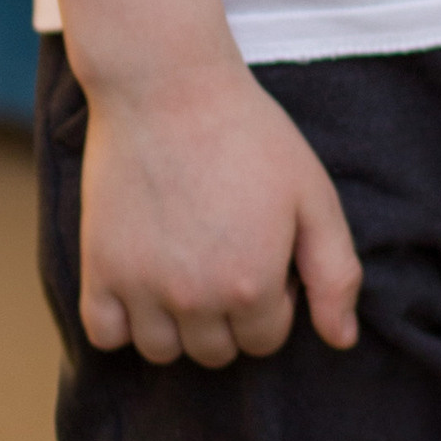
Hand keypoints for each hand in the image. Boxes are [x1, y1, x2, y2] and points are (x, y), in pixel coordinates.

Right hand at [79, 56, 361, 367]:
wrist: (167, 87)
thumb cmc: (249, 135)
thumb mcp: (313, 194)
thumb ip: (335, 273)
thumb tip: (342, 340)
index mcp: (252, 286)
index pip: (266, 340)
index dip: (275, 296)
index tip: (266, 248)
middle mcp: (194, 300)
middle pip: (216, 352)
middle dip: (231, 315)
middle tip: (228, 249)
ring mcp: (140, 289)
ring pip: (162, 351)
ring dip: (179, 323)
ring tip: (188, 262)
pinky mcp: (97, 271)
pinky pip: (106, 336)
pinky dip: (123, 322)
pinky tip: (143, 280)